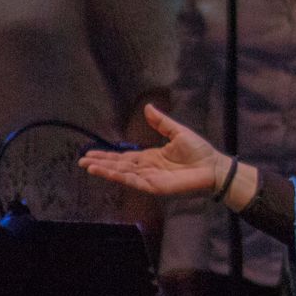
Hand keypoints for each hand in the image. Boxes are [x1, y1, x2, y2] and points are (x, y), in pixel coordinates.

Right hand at [78, 104, 228, 198]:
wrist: (214, 167)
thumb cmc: (200, 152)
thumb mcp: (178, 132)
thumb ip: (161, 122)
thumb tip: (147, 107)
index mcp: (151, 157)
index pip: (124, 157)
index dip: (107, 155)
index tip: (90, 152)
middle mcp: (147, 169)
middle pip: (119, 166)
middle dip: (100, 164)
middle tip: (81, 161)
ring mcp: (150, 179)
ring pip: (122, 175)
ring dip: (105, 171)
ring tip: (87, 166)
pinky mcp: (155, 187)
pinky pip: (133, 182)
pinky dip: (119, 177)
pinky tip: (106, 173)